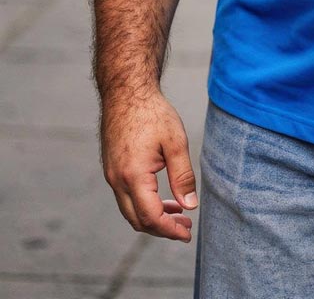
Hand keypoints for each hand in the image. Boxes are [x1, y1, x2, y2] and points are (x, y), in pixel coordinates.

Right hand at [100, 90, 196, 241]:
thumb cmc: (153, 113)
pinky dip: (145, 204)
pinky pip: (127, 197)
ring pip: (131, 210)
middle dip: (162, 229)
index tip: (187, 233)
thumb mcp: (176, 142)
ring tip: (180, 214)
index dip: (169, 229)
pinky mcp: (112, 169)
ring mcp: (111, 176)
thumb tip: (189, 206)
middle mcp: (117, 180)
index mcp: (133, 176)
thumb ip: (182, 176)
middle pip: (137, 220)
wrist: (126, 93)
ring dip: (154, 217)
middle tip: (186, 228)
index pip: (150, 217)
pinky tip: (165, 198)